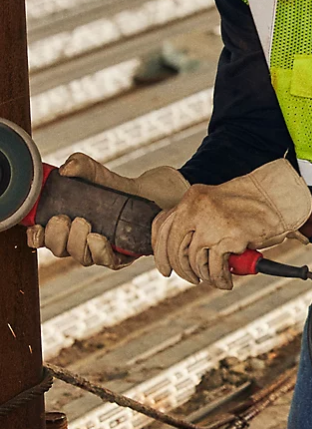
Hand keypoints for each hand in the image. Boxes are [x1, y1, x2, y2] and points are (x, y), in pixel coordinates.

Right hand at [27, 153, 189, 268]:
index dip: (36, 237)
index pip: (45, 238)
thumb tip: (67, 168)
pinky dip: (100, 252)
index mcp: (69, 225)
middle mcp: (83, 242)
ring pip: (81, 258)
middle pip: (60, 250)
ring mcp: (103, 251)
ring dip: (78, 243)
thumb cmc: (122, 189)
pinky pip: (108, 262)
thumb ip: (83, 166)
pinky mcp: (123, 256)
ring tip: (86, 224)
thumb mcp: (101, 175)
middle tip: (66, 219)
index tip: (37, 226)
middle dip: (58, 237)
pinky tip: (100, 238)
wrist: (158, 195)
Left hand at [152, 159, 311, 289]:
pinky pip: (214, 268)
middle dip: (181, 269)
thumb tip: (181, 250)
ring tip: (214, 278)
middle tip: (191, 278)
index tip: (164, 268)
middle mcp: (196, 208)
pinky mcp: (227, 237)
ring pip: (193, 260)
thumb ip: (198, 222)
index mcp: (191, 198)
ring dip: (203, 275)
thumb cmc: (250, 205)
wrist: (278, 198)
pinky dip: (219, 279)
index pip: (162, 226)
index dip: (160, 251)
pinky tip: (225, 281)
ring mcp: (210, 223)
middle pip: (173, 247)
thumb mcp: (216, 207)